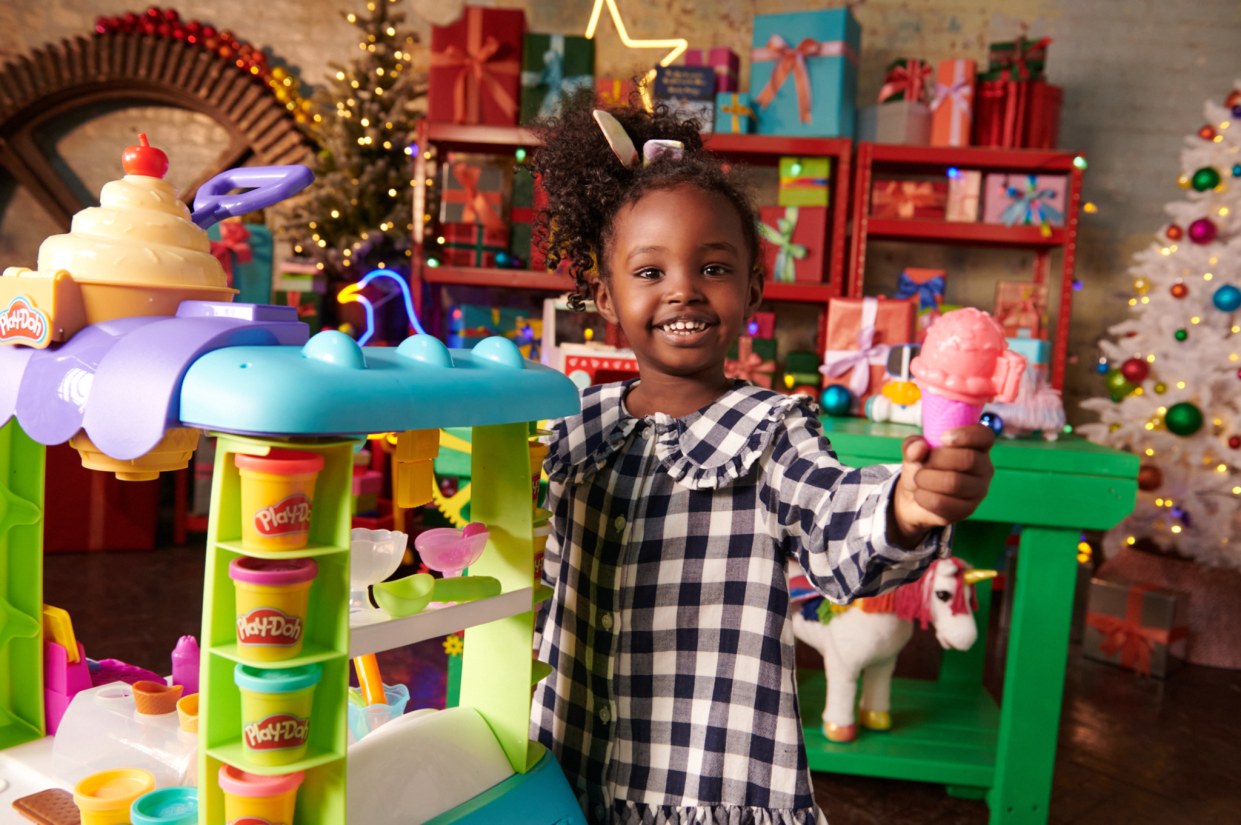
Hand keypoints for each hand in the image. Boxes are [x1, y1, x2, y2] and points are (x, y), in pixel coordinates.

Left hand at [888, 424, 995, 548]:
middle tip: (922, 465)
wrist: (913, 497)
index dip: (966, 435)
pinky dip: (924, 497)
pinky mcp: (967, 510)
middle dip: (936, 460)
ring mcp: (978, 490)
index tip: (943, 438)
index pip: (985, 436)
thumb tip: (919, 446)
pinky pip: (944, 503)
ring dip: (926, 479)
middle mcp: (983, 467)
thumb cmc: (922, 467)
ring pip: (954, 483)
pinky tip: (921, 495)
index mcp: (976, 446)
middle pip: (968, 459)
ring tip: (919, 479)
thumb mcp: (913, 451)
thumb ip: (913, 444)